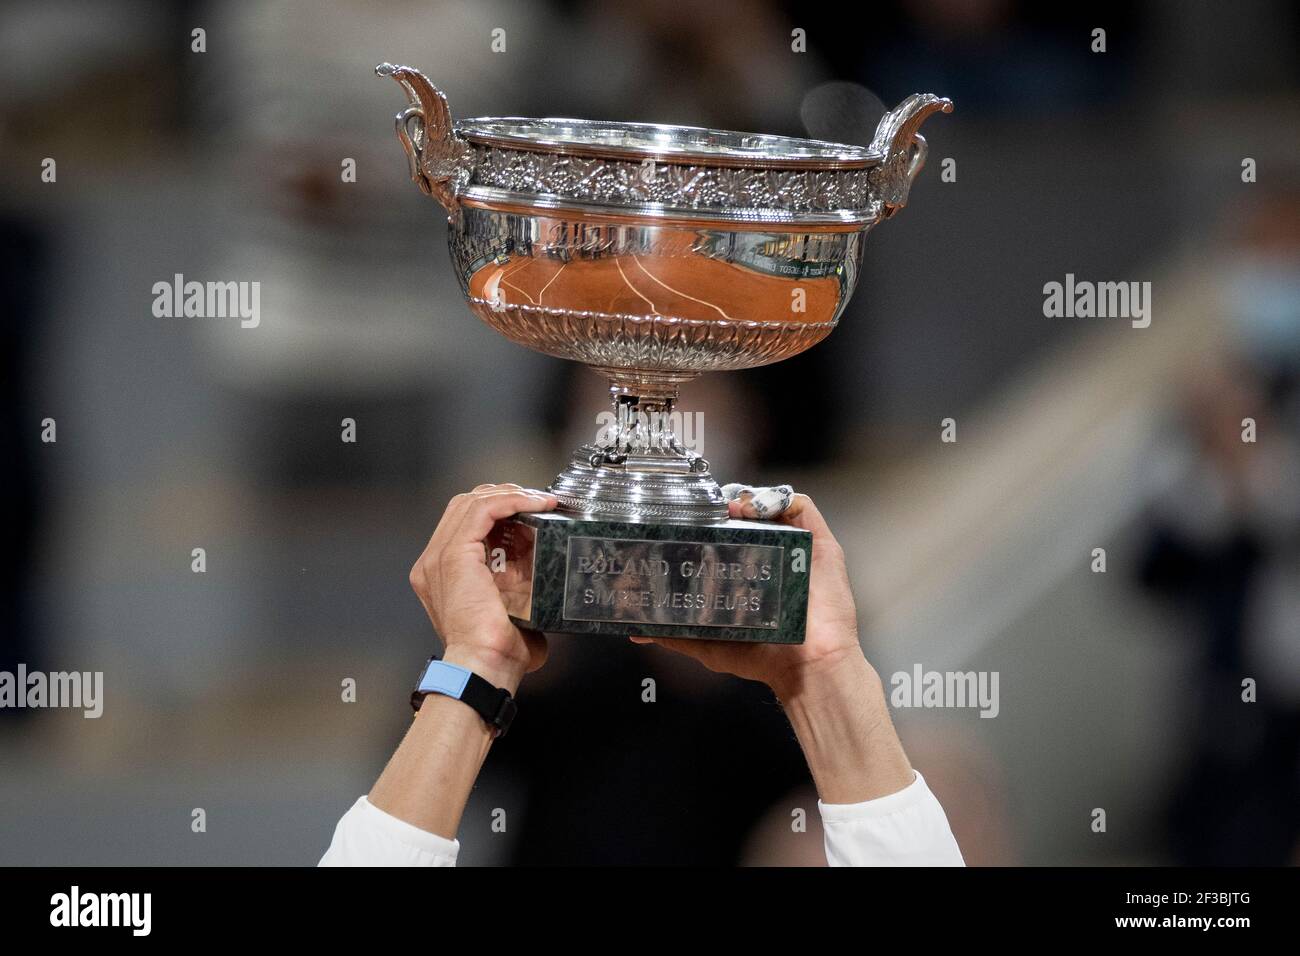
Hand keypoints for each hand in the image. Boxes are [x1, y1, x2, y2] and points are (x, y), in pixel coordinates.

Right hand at [409, 483, 556, 690]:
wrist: (484, 669)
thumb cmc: (497, 652)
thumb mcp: (510, 609)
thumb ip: (519, 586)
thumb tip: (546, 578)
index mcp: (442, 573)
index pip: (464, 521)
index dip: (498, 507)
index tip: (531, 509)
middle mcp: (434, 561)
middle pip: (465, 505)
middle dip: (504, 496)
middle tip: (537, 500)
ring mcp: (439, 557)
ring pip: (472, 501)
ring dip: (510, 495)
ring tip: (539, 499)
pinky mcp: (454, 555)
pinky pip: (482, 510)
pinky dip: (511, 501)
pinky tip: (534, 504)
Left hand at [630, 492, 864, 700]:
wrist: (807, 668)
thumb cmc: (763, 658)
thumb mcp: (709, 644)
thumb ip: (676, 634)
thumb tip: (637, 631)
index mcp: (750, 573)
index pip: (728, 534)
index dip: (710, 520)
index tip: (691, 516)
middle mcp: (774, 556)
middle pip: (750, 514)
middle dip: (728, 503)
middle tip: (710, 507)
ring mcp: (797, 548)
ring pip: (771, 504)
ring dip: (748, 496)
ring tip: (729, 506)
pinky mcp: (820, 544)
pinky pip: (801, 506)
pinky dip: (776, 498)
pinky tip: (754, 510)